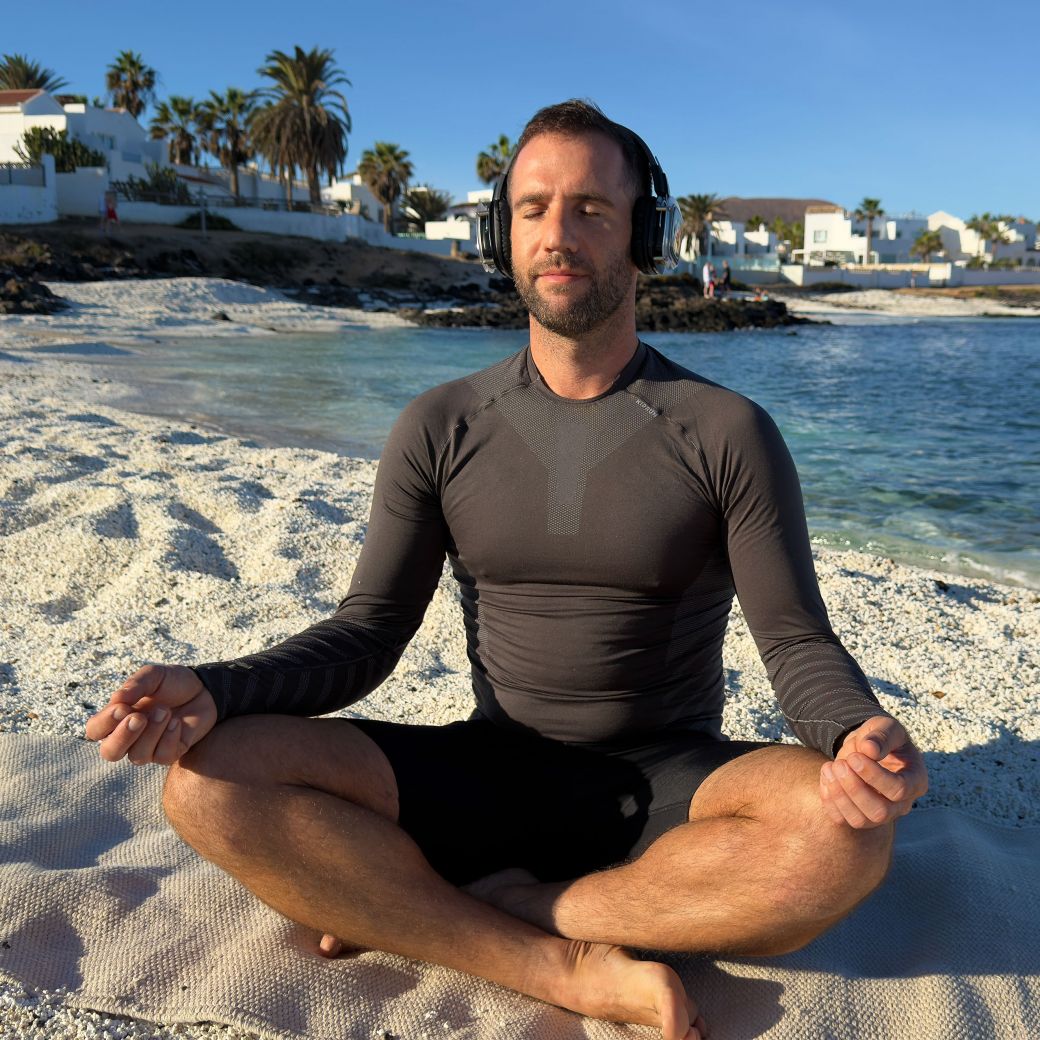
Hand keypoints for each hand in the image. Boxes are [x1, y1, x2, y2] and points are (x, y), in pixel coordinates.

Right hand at [85, 664, 216, 765]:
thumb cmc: (173, 683)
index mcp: (118, 717)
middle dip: (123, 737)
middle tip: (139, 717)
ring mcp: (149, 747)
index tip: (121, 708)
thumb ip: (135, 685)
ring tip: (165, 711)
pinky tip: (177, 722)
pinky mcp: (170, 753)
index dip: (104, 723)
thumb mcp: (154, 676)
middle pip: (110, 753)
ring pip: (138, 756)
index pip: (96, 730)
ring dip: (152, 733)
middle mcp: (129, 736)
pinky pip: (162, 756)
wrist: (204, 688)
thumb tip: (117, 699)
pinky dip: (169, 738)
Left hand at [819, 715, 927, 828]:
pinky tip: (826, 775)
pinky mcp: (859, 816)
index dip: (873, 776)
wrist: (867, 748)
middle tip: (839, 764)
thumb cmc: (881, 737)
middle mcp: (901, 804)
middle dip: (855, 789)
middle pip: (880, 812)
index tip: (854, 757)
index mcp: (915, 781)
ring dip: (839, 796)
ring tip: (830, 767)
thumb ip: (881, 736)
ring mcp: (880, 814)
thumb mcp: (885, 727)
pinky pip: (842, 819)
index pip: (899, 790)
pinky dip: (829, 800)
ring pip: (860, 821)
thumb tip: (870, 749)